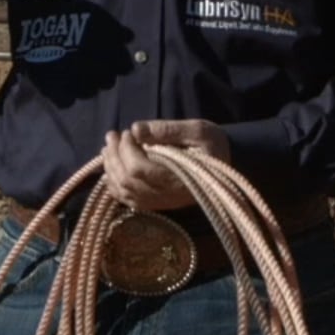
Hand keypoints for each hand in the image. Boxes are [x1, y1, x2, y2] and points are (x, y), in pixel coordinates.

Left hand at [100, 119, 232, 211]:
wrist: (225, 163)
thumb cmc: (212, 145)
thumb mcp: (197, 130)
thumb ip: (167, 129)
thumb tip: (136, 129)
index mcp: (180, 178)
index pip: (140, 169)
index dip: (126, 150)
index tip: (128, 132)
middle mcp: (168, 195)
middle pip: (128, 181)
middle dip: (114, 156)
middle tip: (112, 135)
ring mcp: (161, 202)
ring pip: (124, 192)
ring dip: (110, 169)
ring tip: (108, 148)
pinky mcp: (157, 204)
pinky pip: (129, 200)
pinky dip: (114, 185)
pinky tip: (110, 169)